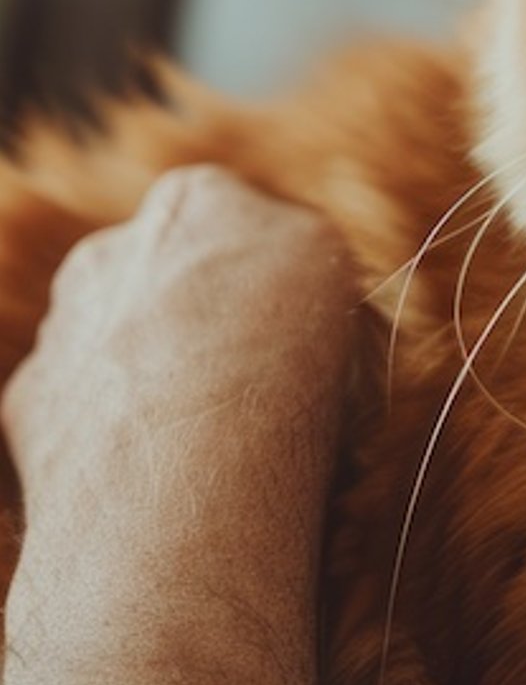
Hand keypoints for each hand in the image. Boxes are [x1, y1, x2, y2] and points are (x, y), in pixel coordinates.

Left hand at [0, 165, 356, 684]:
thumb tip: (304, 299)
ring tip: (208, 451)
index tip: (286, 328)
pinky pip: (75, 416)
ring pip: (113, 351)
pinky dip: (108, 442)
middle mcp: (120, 252)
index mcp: (206, 202)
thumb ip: (307, 274)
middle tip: (253, 391)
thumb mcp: (337, 290)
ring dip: (146, 388)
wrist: (195, 454)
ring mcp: (67, 332)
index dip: (262, 276)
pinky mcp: (28, 407)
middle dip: (193, 323)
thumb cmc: (287, 365)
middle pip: (162, 280)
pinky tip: (154, 482)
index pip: (229, 216)